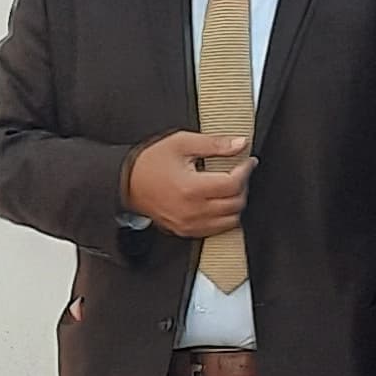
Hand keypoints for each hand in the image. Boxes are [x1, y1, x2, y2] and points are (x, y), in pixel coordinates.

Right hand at [121, 131, 253, 237]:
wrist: (127, 183)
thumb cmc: (150, 163)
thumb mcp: (182, 144)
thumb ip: (214, 144)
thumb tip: (240, 144)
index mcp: (192, 188)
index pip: (233, 184)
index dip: (246, 170)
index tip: (248, 161)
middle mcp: (192, 211)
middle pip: (236, 203)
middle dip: (242, 185)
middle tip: (238, 170)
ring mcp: (190, 224)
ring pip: (231, 220)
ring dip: (236, 203)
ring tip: (229, 186)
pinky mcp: (186, 231)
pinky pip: (217, 230)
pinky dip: (224, 216)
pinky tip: (218, 201)